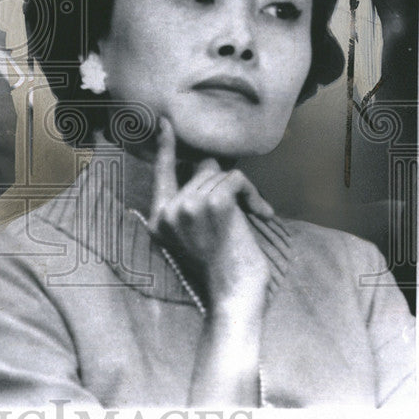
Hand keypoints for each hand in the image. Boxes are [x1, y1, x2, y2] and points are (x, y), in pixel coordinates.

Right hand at [148, 117, 272, 308]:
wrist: (233, 295)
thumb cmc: (222, 270)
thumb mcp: (195, 235)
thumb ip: (191, 204)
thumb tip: (208, 166)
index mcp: (158, 219)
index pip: (161, 174)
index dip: (165, 147)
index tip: (165, 123)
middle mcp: (167, 211)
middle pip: (202, 170)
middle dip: (227, 186)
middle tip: (241, 213)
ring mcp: (187, 206)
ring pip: (221, 174)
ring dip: (242, 193)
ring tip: (250, 219)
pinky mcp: (212, 203)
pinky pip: (236, 179)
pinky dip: (253, 194)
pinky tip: (260, 214)